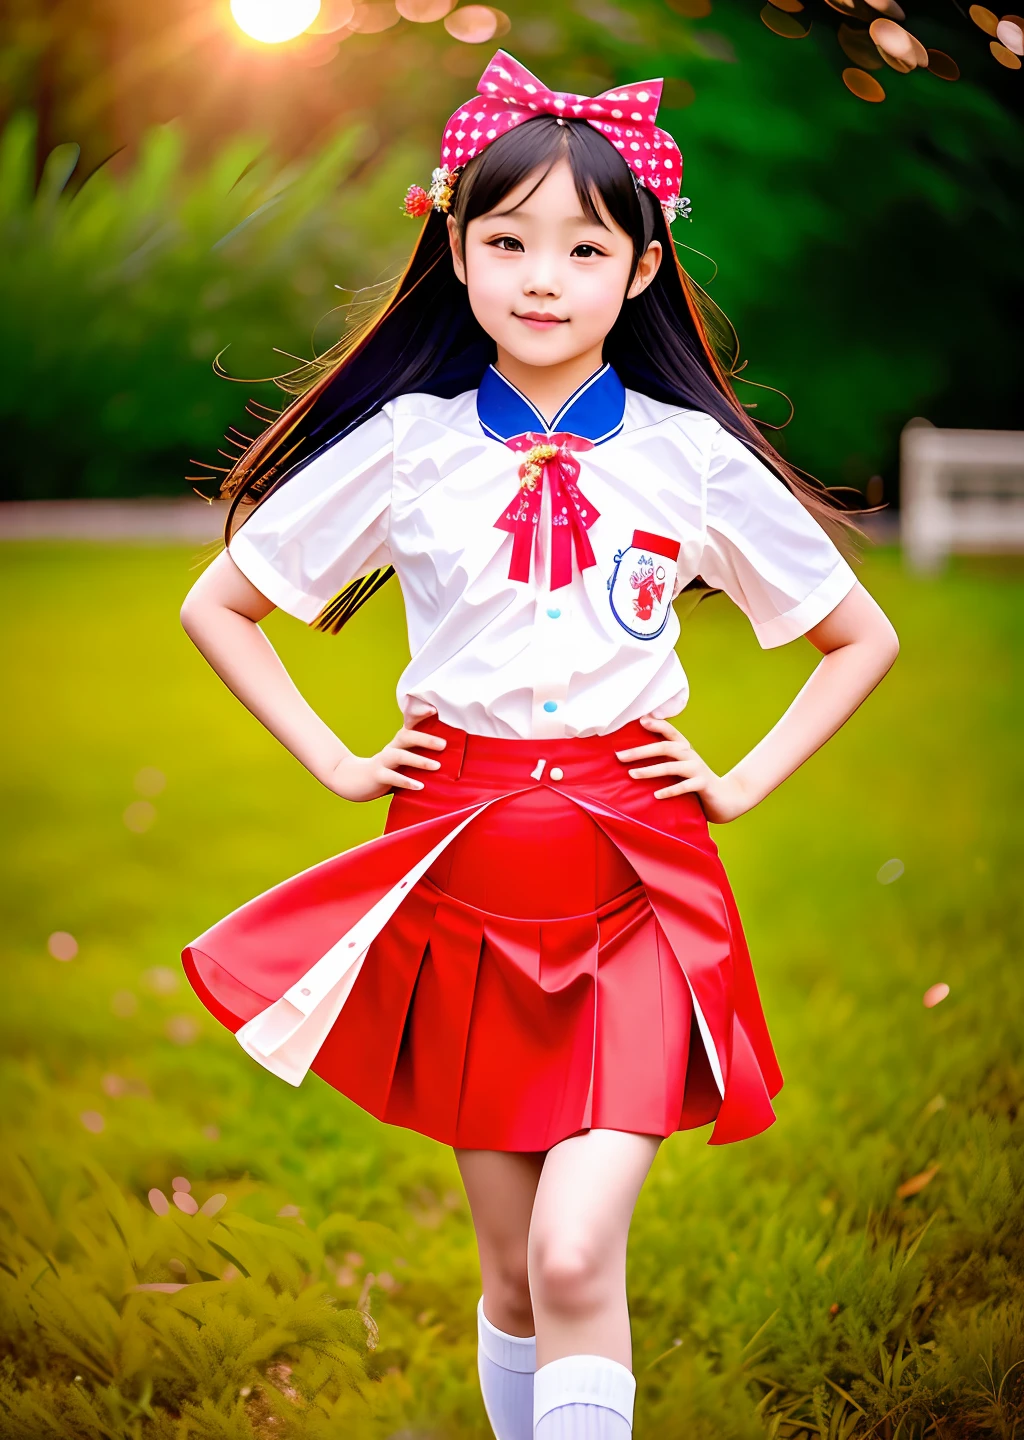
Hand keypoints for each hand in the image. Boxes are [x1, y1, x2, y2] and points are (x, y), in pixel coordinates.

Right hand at [323, 713, 445, 802]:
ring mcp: (382, 761)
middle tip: (444, 744)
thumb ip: (421, 761)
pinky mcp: (376, 775)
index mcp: (399, 743)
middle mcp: (391, 748)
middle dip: (425, 739)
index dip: (421, 715)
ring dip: (419, 760)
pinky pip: (391, 777)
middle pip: (406, 736)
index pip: (411, 725)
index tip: (435, 710)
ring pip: (399, 756)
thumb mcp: (404, 764)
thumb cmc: (386, 772)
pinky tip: (419, 786)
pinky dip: (406, 781)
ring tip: (436, 766)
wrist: (353, 781)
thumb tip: (452, 764)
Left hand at [616, 716, 749, 823]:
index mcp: (684, 748)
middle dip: (640, 751)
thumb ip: (665, 759)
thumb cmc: (696, 782)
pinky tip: (656, 794)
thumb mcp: (681, 766)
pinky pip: (685, 787)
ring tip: (632, 774)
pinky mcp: (703, 785)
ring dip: (650, 770)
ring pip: (671, 766)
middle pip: (664, 747)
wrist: (727, 798)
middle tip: (620, 756)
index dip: (656, 724)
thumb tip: (634, 755)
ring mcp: (697, 769)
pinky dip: (670, 790)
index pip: (670, 732)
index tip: (640, 720)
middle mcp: (690, 755)